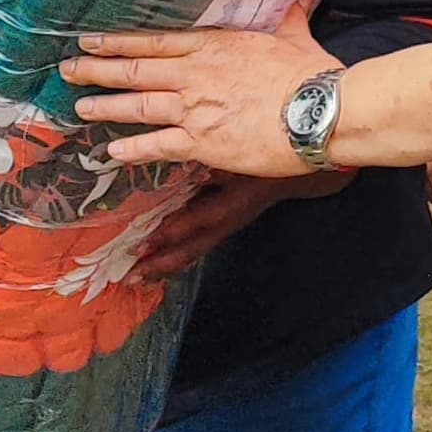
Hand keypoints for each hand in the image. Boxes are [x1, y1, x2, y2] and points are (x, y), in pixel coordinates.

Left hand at [66, 20, 338, 177]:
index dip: (117, 41)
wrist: (318, 111)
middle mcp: (195, 75)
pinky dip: (131, 148)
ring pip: (137, 106)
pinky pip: (157, 146)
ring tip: (80, 108)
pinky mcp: (202, 143)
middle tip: (68, 70)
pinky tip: (111, 152)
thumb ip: (286, 18)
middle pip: (135, 70)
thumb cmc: (310, 73)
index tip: (90, 39)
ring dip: (105, 107)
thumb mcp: (294, 36)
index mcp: (214, 46)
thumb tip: (295, 0)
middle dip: (97, 70)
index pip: (153, 41)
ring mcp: (194, 109)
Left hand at [130, 171, 314, 280]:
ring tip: (139, 278)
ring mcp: (228, 226)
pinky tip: (162, 264)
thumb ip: (214, 159)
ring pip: (196, 250)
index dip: (171, 233)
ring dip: (167, 265)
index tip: (144, 244)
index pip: (199, 221)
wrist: (299, 169)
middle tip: (132, 276)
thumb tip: (180, 155)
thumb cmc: (269, 155)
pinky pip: (200, 244)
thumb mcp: (242, 152)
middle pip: (194, 248)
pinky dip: (179, 255)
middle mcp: (230, 220)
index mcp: (234, 202)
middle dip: (162, 263)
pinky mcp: (227, 225)